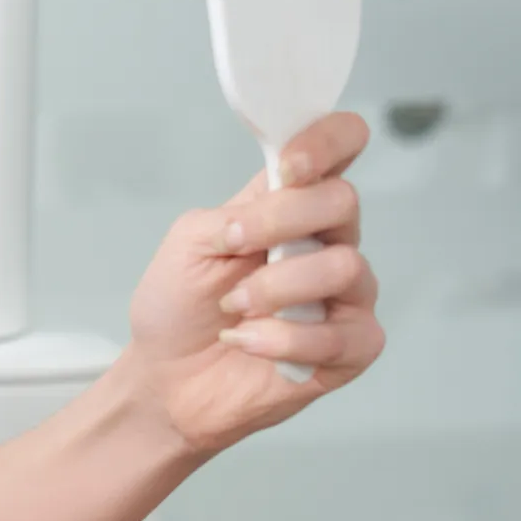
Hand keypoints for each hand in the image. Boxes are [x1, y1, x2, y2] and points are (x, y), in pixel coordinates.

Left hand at [122, 112, 383, 454]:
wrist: (169, 379)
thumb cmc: (180, 306)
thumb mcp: (189, 242)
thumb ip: (236, 212)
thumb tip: (279, 198)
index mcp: (288, 204)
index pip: (339, 148)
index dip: (328, 142)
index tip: (290, 167)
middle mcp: (326, 241)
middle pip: (343, 202)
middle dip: (280, 222)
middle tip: (234, 247)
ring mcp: (345, 294)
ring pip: (346, 266)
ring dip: (276, 288)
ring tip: (235, 308)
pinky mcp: (351, 347)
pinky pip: (343, 334)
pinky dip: (284, 339)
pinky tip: (247, 342)